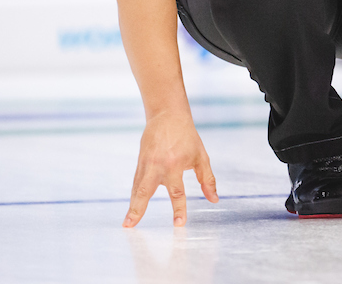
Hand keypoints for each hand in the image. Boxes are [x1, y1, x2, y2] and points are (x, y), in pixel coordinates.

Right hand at [124, 110, 217, 226]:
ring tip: (127, 223)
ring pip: (137, 188)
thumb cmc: (187, 137)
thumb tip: (214, 200)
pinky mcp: (140, 163)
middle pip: (145, 191)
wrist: (167, 115)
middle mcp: (157, 166)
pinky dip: (134, 196)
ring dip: (132, 206)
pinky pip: (136, 182)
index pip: (177, 192)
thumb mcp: (201, 156)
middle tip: (130, 225)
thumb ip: (207, 179)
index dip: (179, 209)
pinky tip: (132, 208)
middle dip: (137, 209)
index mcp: (175, 165)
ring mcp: (146, 164)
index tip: (179, 224)